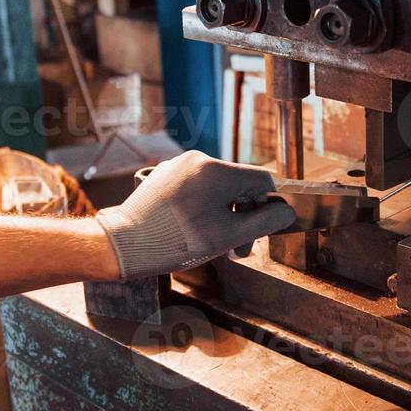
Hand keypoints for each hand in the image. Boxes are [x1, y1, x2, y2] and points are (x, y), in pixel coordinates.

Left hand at [94, 151, 295, 280]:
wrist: (124, 244)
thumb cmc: (176, 242)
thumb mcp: (228, 236)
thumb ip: (264, 223)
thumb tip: (287, 213)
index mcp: (217, 170)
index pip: (262, 181)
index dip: (270, 206)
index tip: (264, 230)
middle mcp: (198, 160)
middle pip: (239, 185)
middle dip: (244, 216)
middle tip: (238, 249)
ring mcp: (177, 166)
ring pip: (217, 188)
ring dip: (224, 215)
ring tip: (216, 244)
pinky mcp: (163, 176)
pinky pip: (195, 188)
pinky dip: (203, 208)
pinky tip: (194, 232)